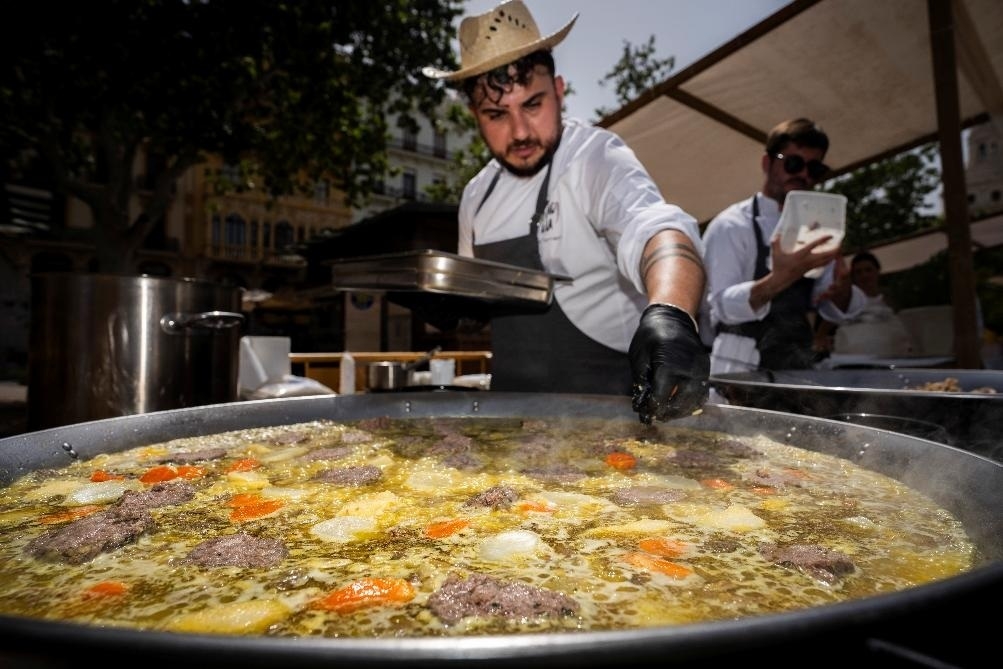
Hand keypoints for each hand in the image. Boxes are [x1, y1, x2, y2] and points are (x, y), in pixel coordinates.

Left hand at [628, 304, 709, 423]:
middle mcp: (688, 369)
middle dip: (668, 413)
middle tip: (657, 417)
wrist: (674, 316)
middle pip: (681, 402)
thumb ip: (641, 381)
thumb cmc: (651, 335)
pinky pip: (702, 392)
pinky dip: (692, 402)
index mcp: (668, 365)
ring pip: (695, 400)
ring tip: (668, 413)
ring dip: (681, 411)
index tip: (645, 416)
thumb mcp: (639, 356)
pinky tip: (680, 404)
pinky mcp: (705, 369)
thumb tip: (641, 404)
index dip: (653, 409)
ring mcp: (700, 369)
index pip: (661, 396)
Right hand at [769, 236, 839, 284]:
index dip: (823, 240)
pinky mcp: (809, 270)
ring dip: (832, 256)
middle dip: (833, 250)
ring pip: (825, 261)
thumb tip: (777, 234)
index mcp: (800, 254)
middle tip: (840, 244)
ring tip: (838, 251)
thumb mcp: (775, 253)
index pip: (814, 245)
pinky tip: (831, 259)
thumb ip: (776, 243)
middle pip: (825, 255)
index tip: (830, 236)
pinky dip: (827, 261)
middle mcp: (807, 260)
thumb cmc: (778, 266)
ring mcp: (809, 266)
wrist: (781, 280)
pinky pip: (822, 265)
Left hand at [815, 254, 851, 308]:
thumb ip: (839, 258)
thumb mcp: (841, 267)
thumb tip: (840, 245)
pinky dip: (820, 300)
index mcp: (843, 276)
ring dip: (827, 294)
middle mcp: (841, 284)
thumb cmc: (840, 276)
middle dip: (835, 286)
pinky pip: (824, 299)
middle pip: (839, 286)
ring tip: (822, 295)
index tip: (843, 272)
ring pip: (832, 294)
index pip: (845, 274)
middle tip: (831, 286)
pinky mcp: (830, 297)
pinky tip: (814, 301)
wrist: (844, 291)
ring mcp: (836, 291)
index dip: (844, 273)